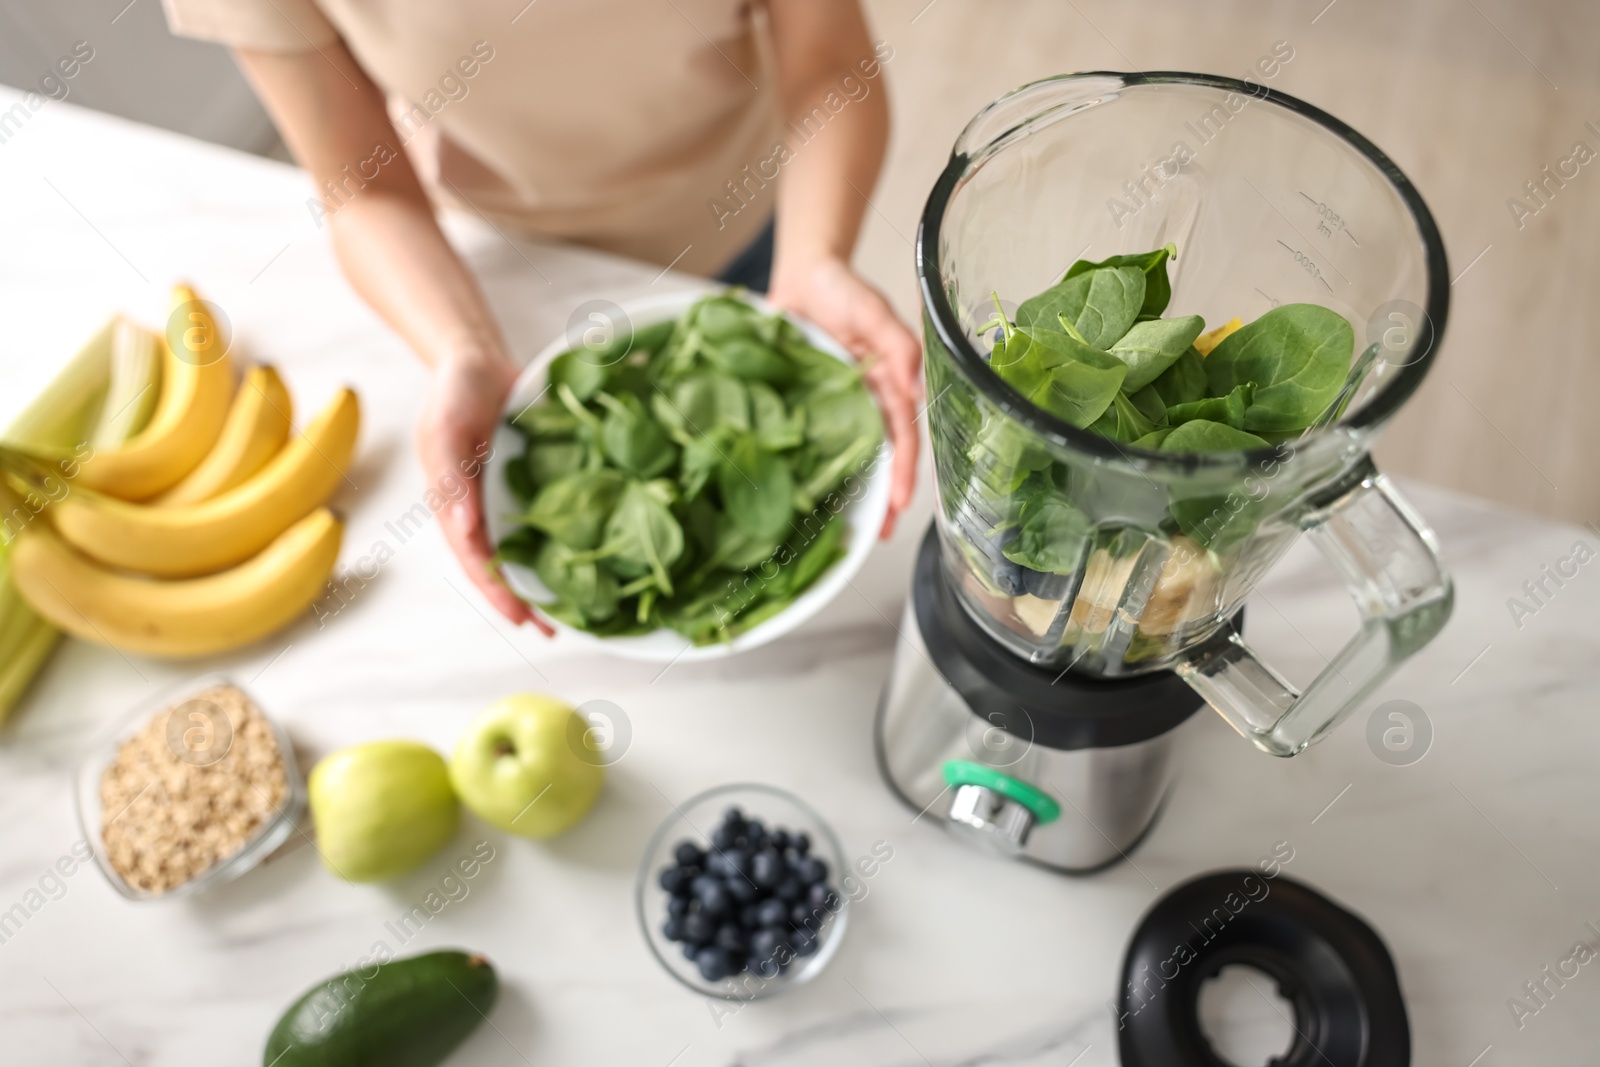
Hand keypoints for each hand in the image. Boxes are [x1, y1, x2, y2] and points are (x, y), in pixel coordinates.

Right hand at [416, 350, 553, 633]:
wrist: (476, 361)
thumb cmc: (453, 394)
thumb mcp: (445, 430)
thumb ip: (450, 478)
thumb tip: (464, 529)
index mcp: (455, 506)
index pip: (475, 560)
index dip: (497, 591)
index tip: (521, 618)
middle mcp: (482, 510)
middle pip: (502, 566)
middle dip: (523, 600)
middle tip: (551, 631)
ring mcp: (506, 499)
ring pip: (526, 548)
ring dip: (545, 579)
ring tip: (571, 614)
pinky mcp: (532, 483)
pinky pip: (548, 517)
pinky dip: (562, 540)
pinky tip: (586, 559)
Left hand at [768, 256, 921, 536]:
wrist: (802, 274)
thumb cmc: (841, 287)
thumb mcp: (872, 309)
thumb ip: (896, 342)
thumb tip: (913, 390)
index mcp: (886, 387)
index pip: (902, 437)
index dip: (902, 471)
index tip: (898, 504)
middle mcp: (863, 403)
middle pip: (877, 458)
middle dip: (880, 497)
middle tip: (876, 534)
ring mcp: (833, 407)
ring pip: (845, 457)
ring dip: (849, 491)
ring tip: (844, 529)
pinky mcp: (804, 405)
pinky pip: (809, 441)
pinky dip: (811, 467)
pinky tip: (803, 494)